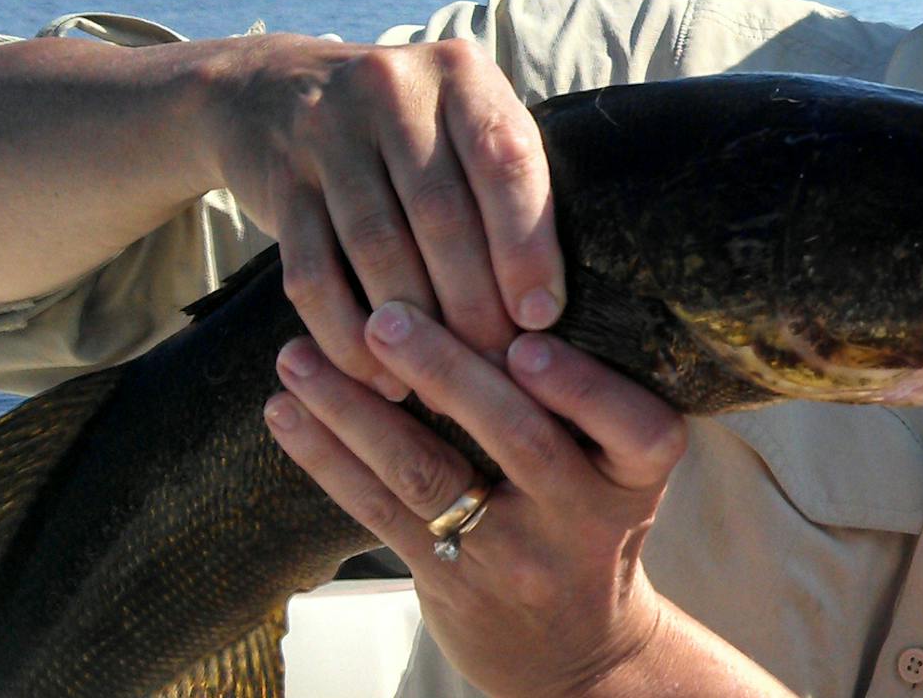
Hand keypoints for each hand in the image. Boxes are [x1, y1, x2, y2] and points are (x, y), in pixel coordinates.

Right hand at [203, 34, 563, 396]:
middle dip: (475, 301)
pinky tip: (377, 374)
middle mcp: (392, 89)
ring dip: (414, 327)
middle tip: (497, 364)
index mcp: (460, 73)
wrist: (268, 89)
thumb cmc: (406, 124)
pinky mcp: (278, 182)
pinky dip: (345, 334)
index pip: (504, 162)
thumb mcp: (462, 117)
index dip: (527, 245)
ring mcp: (327, 132)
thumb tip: (551, 298)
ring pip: (377, 248)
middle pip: (441, 214)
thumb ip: (507, 176)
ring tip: (442, 381)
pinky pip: (311, 274)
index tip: (541, 315)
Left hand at [265, 302, 697, 696]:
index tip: (526, 343)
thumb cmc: (592, 523)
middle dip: (446, 372)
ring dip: (354, 409)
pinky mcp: (445, 581)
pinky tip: (286, 413)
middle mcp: (581, 516)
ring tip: (297, 356)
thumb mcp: (621, 470)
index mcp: (635, 475)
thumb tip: (500, 268)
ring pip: (427, 473)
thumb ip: (587, 397)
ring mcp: (511, 556)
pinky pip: (378, 511)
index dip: (581, 387)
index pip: (634, 427)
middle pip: (518, 439)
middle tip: (386, 317)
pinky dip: (327, 456)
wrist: (576, 655)